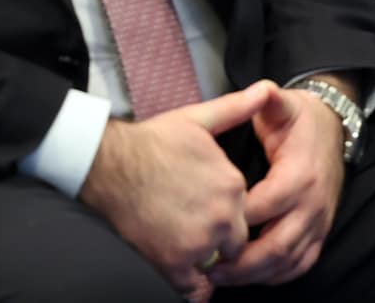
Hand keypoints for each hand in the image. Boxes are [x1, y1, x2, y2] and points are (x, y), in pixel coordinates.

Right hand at [80, 81, 273, 295]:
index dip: (229, 210)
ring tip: (185, 242)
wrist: (111, 166)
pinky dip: (192, 283)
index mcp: (232, 185)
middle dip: (221, 237)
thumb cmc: (152, 143)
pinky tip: (180, 266)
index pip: (246, 210)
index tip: (210, 206)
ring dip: (205, 258)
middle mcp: (223, 217)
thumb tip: (263, 91)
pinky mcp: (175, 264)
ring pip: (217, 262)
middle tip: (196, 226)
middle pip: (236, 240)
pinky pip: (196, 288)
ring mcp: (199, 243)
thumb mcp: (198, 120)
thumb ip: (236, 110)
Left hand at [208, 84, 346, 287]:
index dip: (235, 219)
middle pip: (276, 244)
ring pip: (288, 261)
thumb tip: (261, 89)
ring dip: (254, 274)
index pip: (264, 206)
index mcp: (300, 174)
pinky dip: (277, 276)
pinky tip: (251, 277)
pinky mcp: (320, 233)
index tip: (206, 225)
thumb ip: (268, 99)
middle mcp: (313, 204)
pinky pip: (301, 265)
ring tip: (221, 277)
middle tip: (209, 267)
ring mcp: (319, 222)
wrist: (334, 130)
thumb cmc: (300, 121)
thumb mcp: (284, 105)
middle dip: (241, 261)